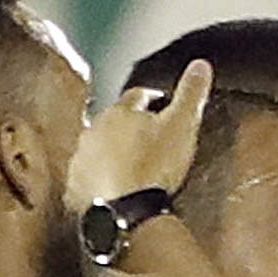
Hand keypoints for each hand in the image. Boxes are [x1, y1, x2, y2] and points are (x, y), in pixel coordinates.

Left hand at [71, 59, 210, 207]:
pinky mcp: (76, 188)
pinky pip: (89, 178)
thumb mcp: (182, 126)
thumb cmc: (155, 166)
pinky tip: (114, 189)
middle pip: (114, 122)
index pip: (137, 96)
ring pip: (99, 149)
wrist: (126, 212)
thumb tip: (201, 64)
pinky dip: (100, 180)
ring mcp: (82, 160)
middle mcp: (94, 131)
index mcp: (120, 112)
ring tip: (131, 166)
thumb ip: (191, 93)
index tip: (163, 107)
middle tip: (148, 139)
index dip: (153, 100)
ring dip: (112, 153)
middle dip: (129, 127)